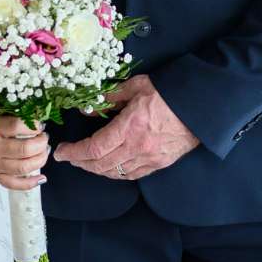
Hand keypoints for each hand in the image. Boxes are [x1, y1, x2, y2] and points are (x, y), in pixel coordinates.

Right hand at [0, 114, 49, 190]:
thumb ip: (4, 117)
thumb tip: (30, 119)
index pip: (19, 126)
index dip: (34, 124)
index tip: (39, 122)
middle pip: (26, 149)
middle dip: (41, 142)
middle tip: (44, 137)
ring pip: (24, 167)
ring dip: (40, 159)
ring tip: (43, 151)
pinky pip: (14, 184)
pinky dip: (30, 183)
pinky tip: (41, 178)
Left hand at [52, 75, 198, 179]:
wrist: (200, 107)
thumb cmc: (169, 93)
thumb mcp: (136, 86)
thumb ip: (110, 97)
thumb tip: (89, 107)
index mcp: (130, 127)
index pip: (94, 148)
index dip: (74, 153)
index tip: (62, 152)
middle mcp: (138, 147)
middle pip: (100, 165)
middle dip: (80, 163)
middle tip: (69, 157)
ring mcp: (149, 158)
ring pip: (115, 173)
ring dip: (96, 170)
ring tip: (86, 163)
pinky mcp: (159, 163)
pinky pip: (132, 175)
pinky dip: (116, 173)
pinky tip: (110, 168)